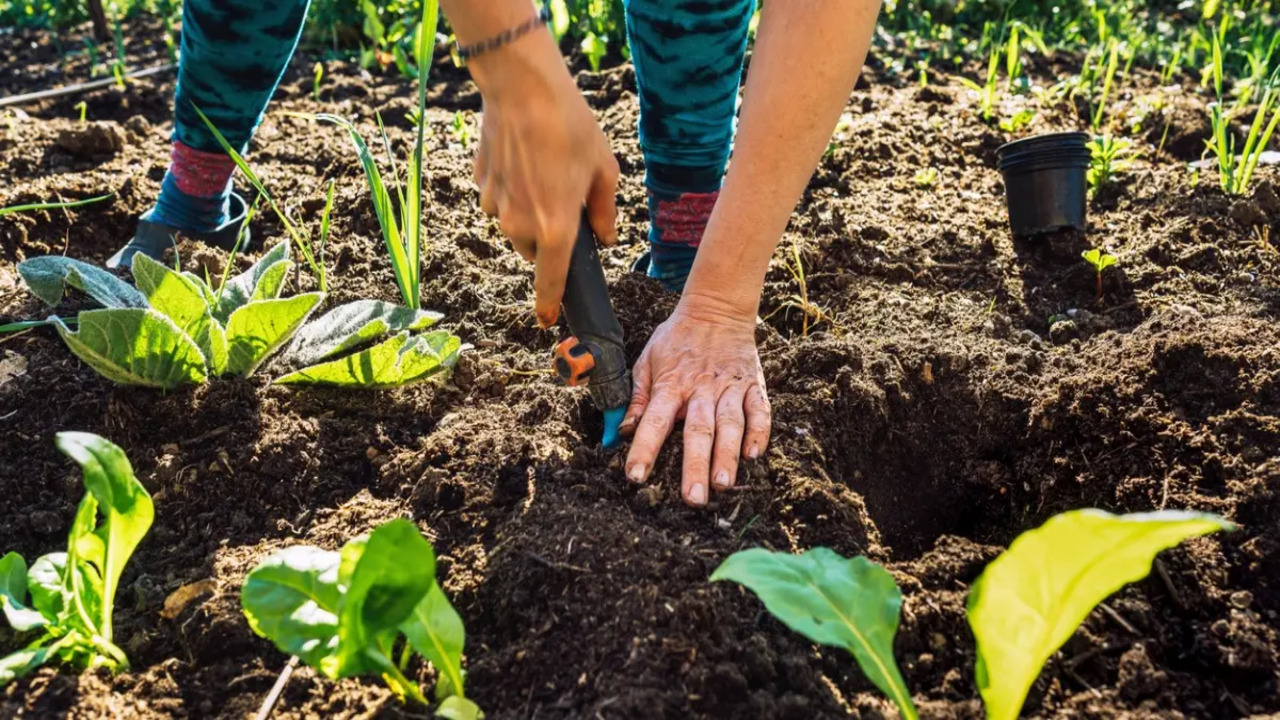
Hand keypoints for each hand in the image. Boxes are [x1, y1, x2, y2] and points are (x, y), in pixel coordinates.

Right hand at [470, 31, 618, 327]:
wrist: (522, 89)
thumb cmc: (570, 126)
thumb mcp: (603, 169)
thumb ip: (605, 211)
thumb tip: (606, 237)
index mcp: (556, 229)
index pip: (552, 282)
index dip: (550, 303)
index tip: (547, 318)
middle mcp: (521, 226)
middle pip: (535, 250)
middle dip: (550, 237)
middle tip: (566, 198)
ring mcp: (497, 207)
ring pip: (515, 225)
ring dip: (530, 211)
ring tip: (546, 169)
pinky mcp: (482, 186)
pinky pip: (499, 199)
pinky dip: (512, 189)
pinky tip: (524, 158)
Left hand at [621, 295, 771, 506]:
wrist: (716, 309)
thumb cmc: (676, 339)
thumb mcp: (647, 361)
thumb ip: (637, 397)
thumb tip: (623, 430)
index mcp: (671, 385)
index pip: (654, 421)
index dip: (644, 448)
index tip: (636, 476)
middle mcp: (700, 389)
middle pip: (697, 431)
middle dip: (695, 466)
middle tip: (693, 498)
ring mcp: (729, 388)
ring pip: (729, 425)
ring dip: (727, 456)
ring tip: (723, 484)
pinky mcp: (753, 385)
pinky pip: (760, 410)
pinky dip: (759, 432)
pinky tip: (754, 454)